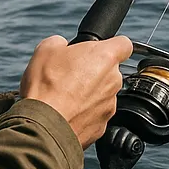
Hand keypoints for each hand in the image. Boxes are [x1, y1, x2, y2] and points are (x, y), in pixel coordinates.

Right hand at [19, 35, 133, 148]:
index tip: (100, 49)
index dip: (112, 45)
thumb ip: (61, 42)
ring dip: (89, 93)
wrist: (43, 125)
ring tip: (64, 96)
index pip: (124, 44)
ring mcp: (110, 104)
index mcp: (105, 57)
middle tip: (70, 74)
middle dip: (94, 70)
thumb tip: (61, 46)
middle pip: (110, 70)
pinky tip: (66, 112)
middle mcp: (113, 80)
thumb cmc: (46, 86)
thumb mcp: (46, 49)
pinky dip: (84, 112)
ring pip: (103, 93)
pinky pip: (96, 113)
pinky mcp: (102, 125)